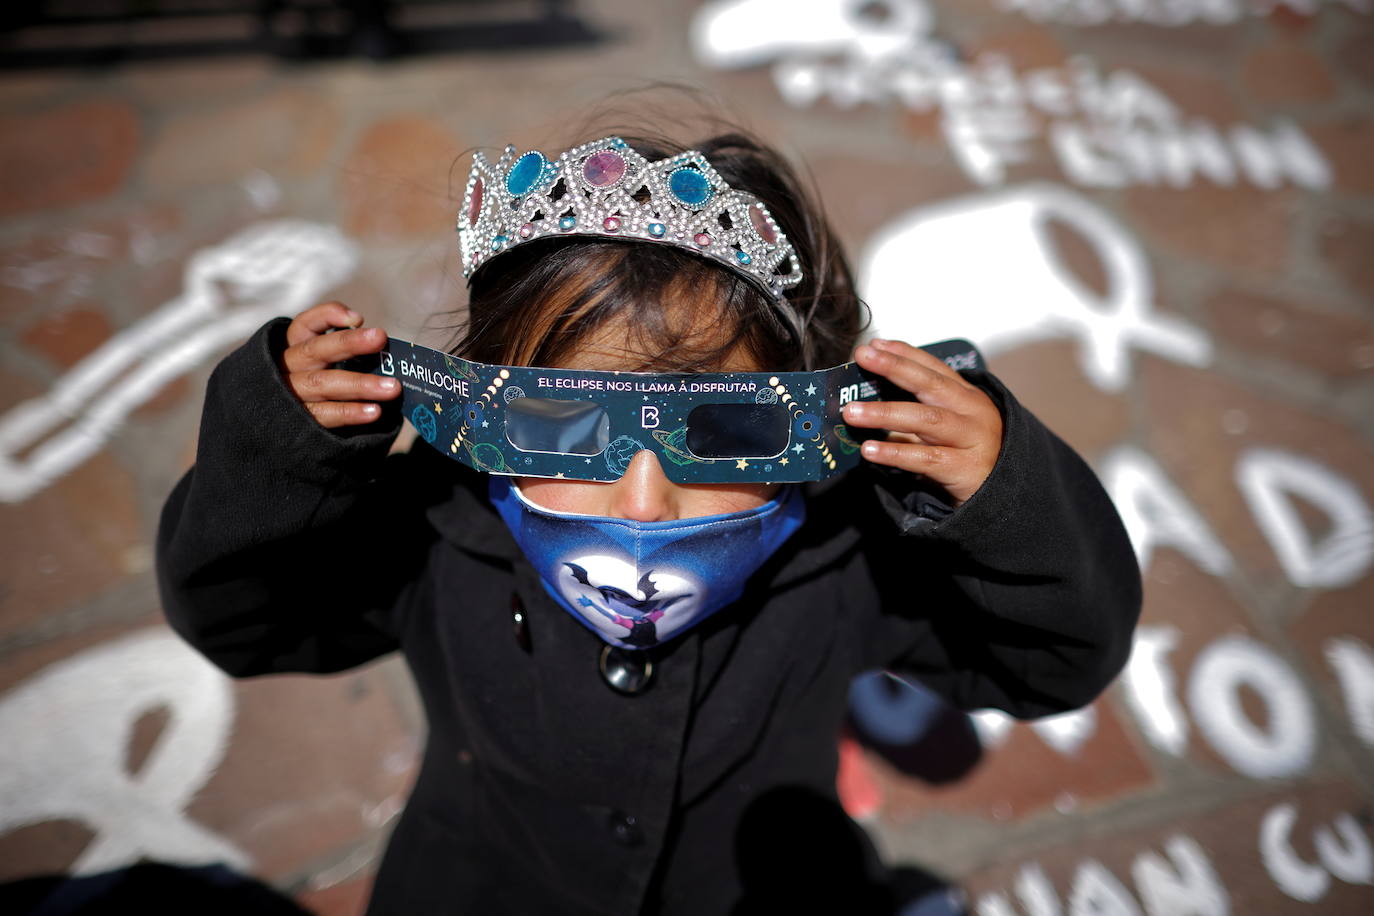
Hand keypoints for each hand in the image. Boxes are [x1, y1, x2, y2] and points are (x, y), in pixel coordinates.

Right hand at [281, 302, 399, 428]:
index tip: (357, 318)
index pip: (306, 324)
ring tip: (392, 387)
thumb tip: (382, 348)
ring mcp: (291, 394)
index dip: (327, 316)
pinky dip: (350, 412)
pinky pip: (324, 414)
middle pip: (315, 350)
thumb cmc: (319, 386)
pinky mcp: (299, 422)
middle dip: (349, 343)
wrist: (283, 430)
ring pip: (322, 383)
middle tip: (380, 338)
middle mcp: (289, 367)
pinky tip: (374, 411)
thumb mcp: (326, 363)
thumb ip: (347, 353)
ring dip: (359, 384)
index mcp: (295, 347)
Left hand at [841, 338, 1003, 506]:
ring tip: (852, 412)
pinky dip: (895, 453)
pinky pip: (925, 458)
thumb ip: (913, 414)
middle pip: (930, 384)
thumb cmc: (969, 457)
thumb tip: (865, 404)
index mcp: (967, 397)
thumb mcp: (946, 428)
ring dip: (886, 413)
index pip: (933, 367)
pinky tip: (870, 450)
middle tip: (863, 358)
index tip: (873, 345)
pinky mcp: (965, 469)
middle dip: (894, 368)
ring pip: (926, 420)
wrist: (1006, 495)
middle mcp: (972, 412)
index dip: (903, 353)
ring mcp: (972, 439)